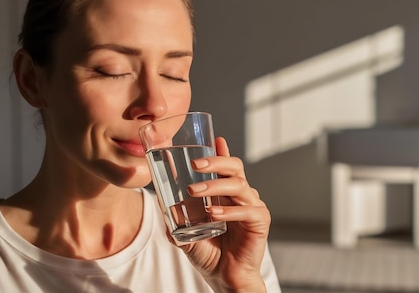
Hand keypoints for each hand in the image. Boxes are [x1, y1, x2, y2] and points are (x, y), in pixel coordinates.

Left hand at [179, 137, 270, 291]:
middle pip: (235, 168)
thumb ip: (176, 216)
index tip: (214, 139)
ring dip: (215, 186)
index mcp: (227, 193)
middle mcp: (241, 196)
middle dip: (216, 161)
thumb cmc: (209, 253)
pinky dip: (229, 210)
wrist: (224, 278)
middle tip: (196, 164)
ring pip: (239, 185)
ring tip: (194, 192)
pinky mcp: (260, 221)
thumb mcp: (186, 232)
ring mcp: (253, 206)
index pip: (226, 167)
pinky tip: (212, 213)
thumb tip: (159, 200)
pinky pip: (247, 209)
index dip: (221, 152)